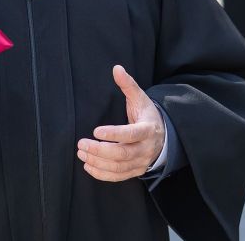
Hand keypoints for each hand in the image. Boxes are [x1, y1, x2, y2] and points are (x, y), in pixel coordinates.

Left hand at [77, 65, 164, 181]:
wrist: (163, 136)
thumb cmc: (147, 115)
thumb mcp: (140, 98)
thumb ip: (128, 84)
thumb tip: (116, 68)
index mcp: (147, 129)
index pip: (131, 134)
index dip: (114, 134)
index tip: (95, 131)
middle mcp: (145, 148)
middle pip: (122, 154)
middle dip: (100, 150)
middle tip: (81, 143)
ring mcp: (141, 162)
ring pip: (119, 167)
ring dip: (98, 162)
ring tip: (81, 153)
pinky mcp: (135, 171)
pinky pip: (118, 176)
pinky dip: (102, 174)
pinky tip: (88, 166)